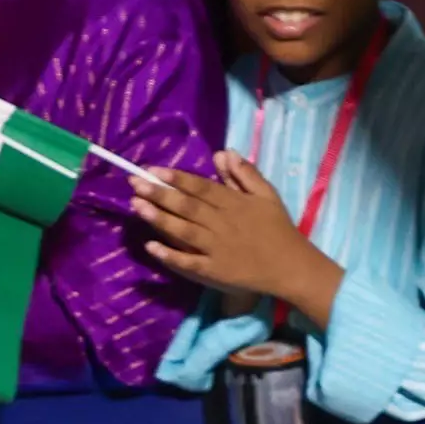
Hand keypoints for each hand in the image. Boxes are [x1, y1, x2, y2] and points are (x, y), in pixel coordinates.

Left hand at [132, 157, 340, 325]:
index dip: (176, 178)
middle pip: (186, 206)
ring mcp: (217, 248)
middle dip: (159, 194)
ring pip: (184, 230)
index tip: (152, 170)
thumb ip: (245, 174)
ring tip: (136, 206)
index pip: (200, 187)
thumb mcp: (267, 195)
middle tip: (133, 182)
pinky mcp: (215, 270)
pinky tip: (151, 247)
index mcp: (234, 203)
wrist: (291, 267)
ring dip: (159, 218)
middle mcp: (222, 223)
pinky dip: (170, 255)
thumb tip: (222, 153)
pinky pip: (189, 262)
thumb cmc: (278, 229)